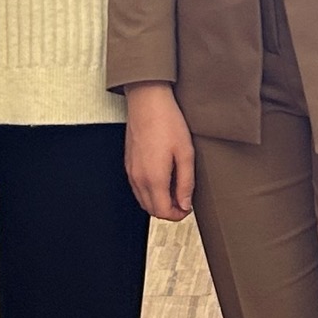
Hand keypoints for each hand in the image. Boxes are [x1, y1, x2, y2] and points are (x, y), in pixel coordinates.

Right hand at [125, 81, 195, 222]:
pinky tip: (163, 179)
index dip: (178, 215)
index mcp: (153, 179)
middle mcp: (138, 178)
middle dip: (168, 211)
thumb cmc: (167, 122)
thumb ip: (186, 183)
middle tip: (184, 201)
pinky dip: (150, 192)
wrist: (147, 102)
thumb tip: (185, 204)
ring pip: (143, 200)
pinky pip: (137, 188)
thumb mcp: (185, 153)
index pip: (163, 212)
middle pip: (151, 210)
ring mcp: (131, 171)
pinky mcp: (128, 164)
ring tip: (175, 189)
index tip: (188, 207)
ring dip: (158, 202)